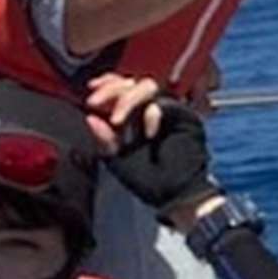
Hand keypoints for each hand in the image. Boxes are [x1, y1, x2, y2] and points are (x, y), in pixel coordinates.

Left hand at [83, 76, 212, 214]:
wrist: (173, 196)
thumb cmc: (149, 181)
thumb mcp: (117, 159)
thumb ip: (104, 140)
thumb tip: (91, 118)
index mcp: (135, 117)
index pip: (122, 88)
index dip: (107, 83)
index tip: (92, 89)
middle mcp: (152, 110)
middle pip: (132, 82)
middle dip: (111, 90)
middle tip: (96, 103)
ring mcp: (170, 113)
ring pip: (148, 87)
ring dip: (128, 99)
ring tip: (118, 120)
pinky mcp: (186, 118)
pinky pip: (166, 104)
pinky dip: (152, 114)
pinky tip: (148, 131)